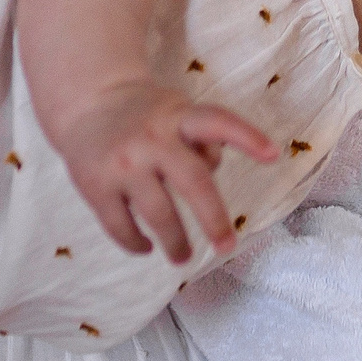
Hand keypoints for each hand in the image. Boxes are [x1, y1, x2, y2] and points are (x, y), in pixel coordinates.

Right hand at [57, 80, 276, 263]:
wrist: (87, 103)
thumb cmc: (146, 114)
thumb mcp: (177, 109)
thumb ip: (199, 138)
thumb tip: (213, 171)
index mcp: (178, 116)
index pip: (218, 122)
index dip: (247, 137)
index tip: (274, 155)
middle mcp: (152, 138)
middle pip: (194, 182)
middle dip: (214, 219)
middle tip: (227, 245)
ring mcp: (123, 164)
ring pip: (158, 214)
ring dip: (175, 242)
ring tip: (183, 258)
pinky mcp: (95, 186)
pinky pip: (120, 226)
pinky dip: (136, 243)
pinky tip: (146, 247)